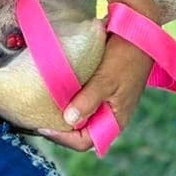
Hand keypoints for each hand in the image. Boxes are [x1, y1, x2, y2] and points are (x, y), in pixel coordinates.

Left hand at [41, 34, 153, 151]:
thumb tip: (69, 120)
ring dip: (62, 112)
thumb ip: (89, 101)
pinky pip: (81, 99)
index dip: (62, 138)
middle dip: (59, 128)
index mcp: (114, 121)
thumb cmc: (126, 58)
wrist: (138, 33)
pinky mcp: (100, 87)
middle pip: (80, 131)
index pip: (85, 141)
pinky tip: (56, 90)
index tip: (42, 125)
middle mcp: (109, 115)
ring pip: (80, 116)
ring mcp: (105, 102)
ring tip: (42, 105)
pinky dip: (69, 98)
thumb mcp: (106, 80)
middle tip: (37, 117)